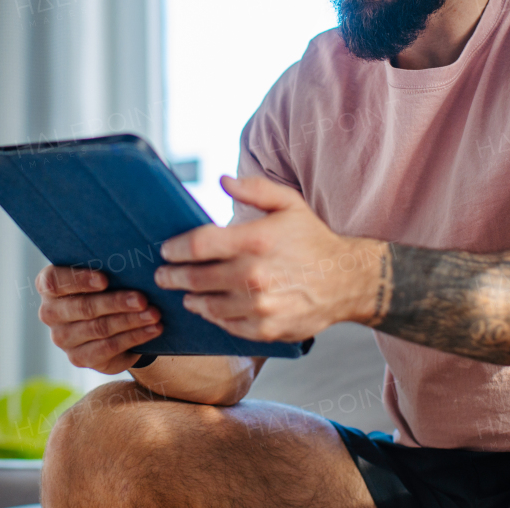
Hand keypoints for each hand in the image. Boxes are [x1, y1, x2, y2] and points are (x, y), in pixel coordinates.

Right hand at [35, 265, 161, 373]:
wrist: (108, 320)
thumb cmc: (105, 286)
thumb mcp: (102, 272)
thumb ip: (106, 265)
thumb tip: (132, 258)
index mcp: (49, 286)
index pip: (54, 281)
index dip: (79, 280)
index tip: (105, 280)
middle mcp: (50, 313)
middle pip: (83, 307)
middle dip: (115, 303)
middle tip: (142, 299)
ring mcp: (62, 338)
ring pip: (98, 328)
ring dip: (130, 321)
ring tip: (153, 314)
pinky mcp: (79, 358)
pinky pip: (108, 347)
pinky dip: (134, 337)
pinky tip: (152, 329)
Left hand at [154, 175, 385, 341]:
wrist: (348, 280)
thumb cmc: (313, 239)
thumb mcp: (289, 203)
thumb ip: (255, 188)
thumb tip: (222, 180)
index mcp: (256, 240)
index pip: (198, 246)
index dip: (174, 249)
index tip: (165, 250)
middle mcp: (254, 275)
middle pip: (195, 279)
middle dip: (172, 276)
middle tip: (162, 275)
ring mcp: (259, 306)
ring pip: (206, 306)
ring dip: (190, 298)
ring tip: (185, 292)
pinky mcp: (265, 329)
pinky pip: (226, 325)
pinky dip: (214, 316)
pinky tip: (210, 308)